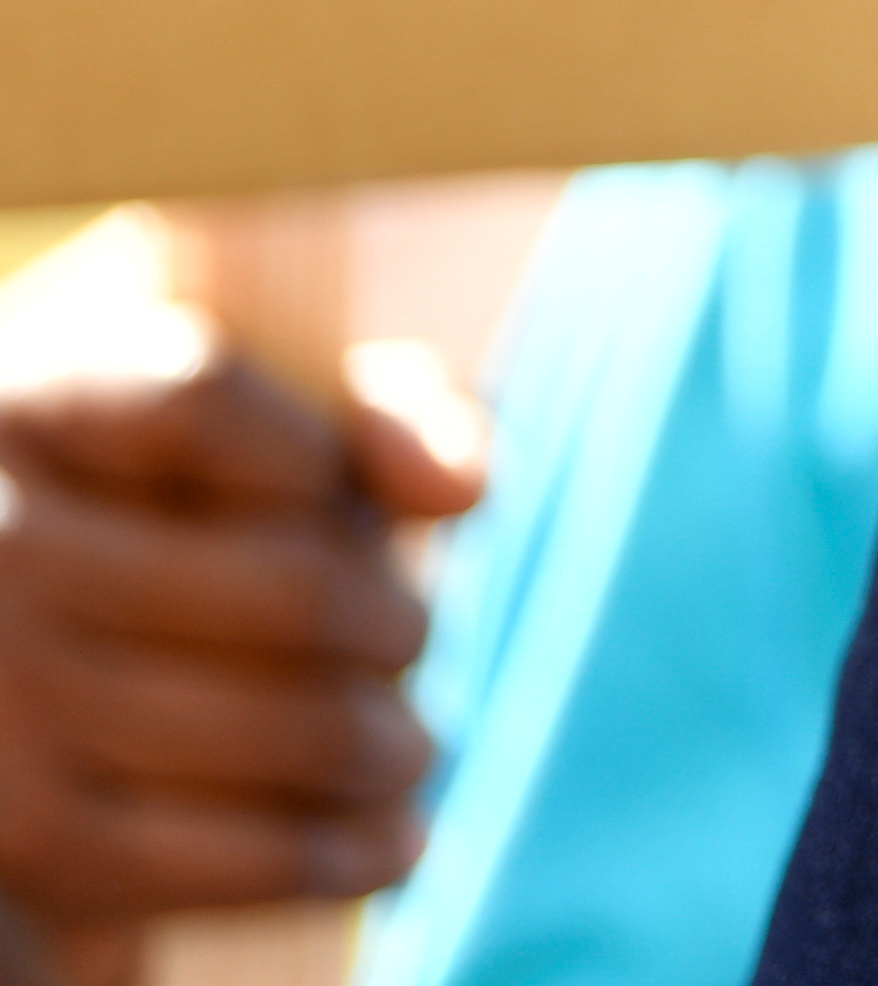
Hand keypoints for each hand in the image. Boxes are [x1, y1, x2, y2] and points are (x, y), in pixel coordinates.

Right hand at [0, 307, 484, 968]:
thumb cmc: (124, 532)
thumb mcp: (207, 438)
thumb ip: (359, 412)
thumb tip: (462, 487)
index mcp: (31, 405)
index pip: (202, 397)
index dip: (316, 454)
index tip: (339, 498)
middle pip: (296, 587)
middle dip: (394, 626)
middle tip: (408, 643)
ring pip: (287, 724)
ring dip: (387, 748)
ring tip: (407, 751)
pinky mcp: (18, 841)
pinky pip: (238, 851)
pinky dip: (341, 850)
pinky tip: (387, 842)